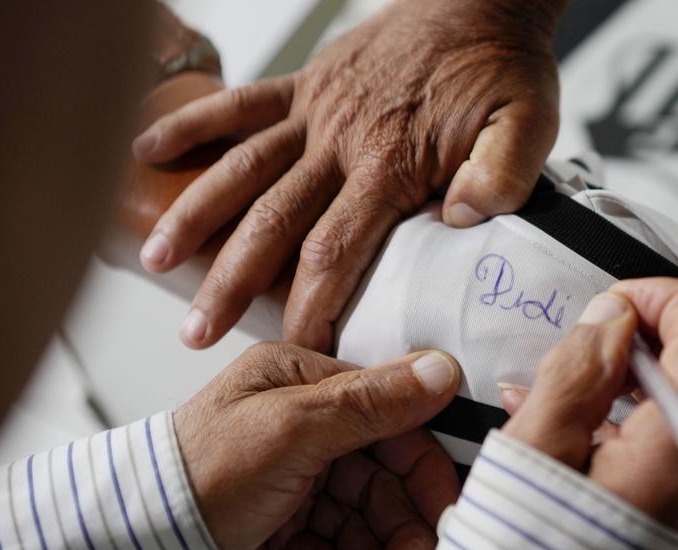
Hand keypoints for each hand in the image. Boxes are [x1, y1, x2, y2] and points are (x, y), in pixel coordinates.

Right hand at [132, 0, 564, 351]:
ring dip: (196, 216)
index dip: (312, 308)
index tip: (295, 353)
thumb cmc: (503, 69)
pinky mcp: (304, 83)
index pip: (336, 252)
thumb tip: (458, 223)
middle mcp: (341, 141)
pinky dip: (192, 125)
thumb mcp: (530, 125)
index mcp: (390, 163)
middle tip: (197, 334)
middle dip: (232, 284)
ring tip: (155, 260)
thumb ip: (501, 176)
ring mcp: (315, 111)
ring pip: (242, 169)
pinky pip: (239, 104)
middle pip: (273, 223)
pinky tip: (147, 151)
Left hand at [173, 342, 461, 549]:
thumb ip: (369, 402)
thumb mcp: (291, 428)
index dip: (423, 471)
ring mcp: (292, 478)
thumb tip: (440, 370)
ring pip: (358, 523)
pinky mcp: (281, 525)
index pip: (389, 422)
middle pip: (379, 482)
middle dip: (399, 535)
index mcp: (302, 383)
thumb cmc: (199, 473)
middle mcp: (302, 427)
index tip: (446, 512)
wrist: (136, 545)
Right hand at [500, 278, 677, 546]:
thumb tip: (610, 320)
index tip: (619, 297)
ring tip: (597, 378)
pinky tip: (605, 420)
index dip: (666, 297)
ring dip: (668, 368)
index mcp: (676, 457)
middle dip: (672, 325)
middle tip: (611, 329)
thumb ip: (578, 373)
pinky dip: (664, 410)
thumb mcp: (533, 454)